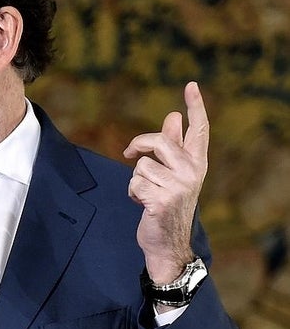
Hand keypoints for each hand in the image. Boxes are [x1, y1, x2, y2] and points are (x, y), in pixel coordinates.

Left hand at [122, 81, 208, 282]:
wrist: (167, 243)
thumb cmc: (167, 204)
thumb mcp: (172, 174)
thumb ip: (172, 146)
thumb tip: (173, 116)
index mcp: (197, 163)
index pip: (199, 130)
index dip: (195, 107)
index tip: (191, 85)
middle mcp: (192, 172)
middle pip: (158, 141)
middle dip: (138, 145)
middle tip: (129, 153)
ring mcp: (179, 187)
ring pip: (141, 165)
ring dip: (135, 180)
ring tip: (147, 194)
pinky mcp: (162, 200)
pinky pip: (134, 183)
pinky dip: (131, 193)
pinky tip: (143, 205)